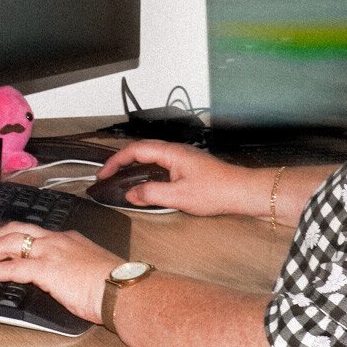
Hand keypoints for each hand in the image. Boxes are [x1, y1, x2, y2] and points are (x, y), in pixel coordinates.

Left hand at [0, 223, 118, 325]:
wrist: (124, 290)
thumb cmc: (114, 286)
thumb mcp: (90, 270)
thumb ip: (73, 270)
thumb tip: (64, 281)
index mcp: (67, 239)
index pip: (31, 232)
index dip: (9, 238)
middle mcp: (56, 240)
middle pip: (13, 230)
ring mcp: (49, 252)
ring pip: (7, 243)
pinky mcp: (45, 269)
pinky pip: (10, 267)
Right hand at [94, 141, 265, 216]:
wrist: (242, 192)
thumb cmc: (217, 191)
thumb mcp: (179, 196)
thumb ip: (151, 194)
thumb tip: (131, 194)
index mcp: (171, 153)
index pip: (135, 150)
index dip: (116, 161)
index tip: (104, 173)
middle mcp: (176, 151)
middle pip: (141, 150)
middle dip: (122, 161)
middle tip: (108, 175)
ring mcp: (183, 157)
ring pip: (152, 157)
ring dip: (135, 166)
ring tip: (122, 179)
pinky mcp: (189, 166)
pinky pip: (162, 164)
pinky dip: (148, 171)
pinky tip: (147, 184)